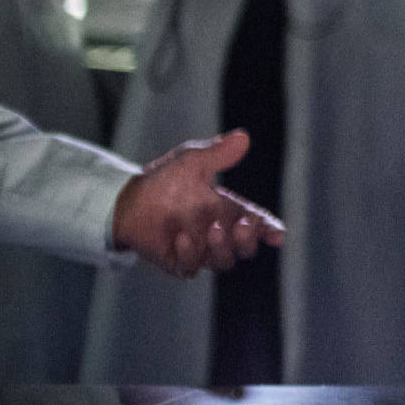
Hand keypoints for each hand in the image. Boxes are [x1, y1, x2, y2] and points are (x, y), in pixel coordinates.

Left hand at [109, 131, 282, 278]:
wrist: (127, 200)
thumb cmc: (162, 180)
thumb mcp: (192, 162)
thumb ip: (218, 153)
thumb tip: (242, 137)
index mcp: (226, 209)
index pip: (256, 223)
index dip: (270, 230)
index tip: (277, 235)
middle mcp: (217, 232)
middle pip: (246, 248)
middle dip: (249, 241)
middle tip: (241, 227)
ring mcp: (199, 249)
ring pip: (224, 262)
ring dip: (222, 248)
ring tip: (211, 229)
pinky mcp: (178, 261)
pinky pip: (192, 267)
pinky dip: (190, 254)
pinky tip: (181, 237)